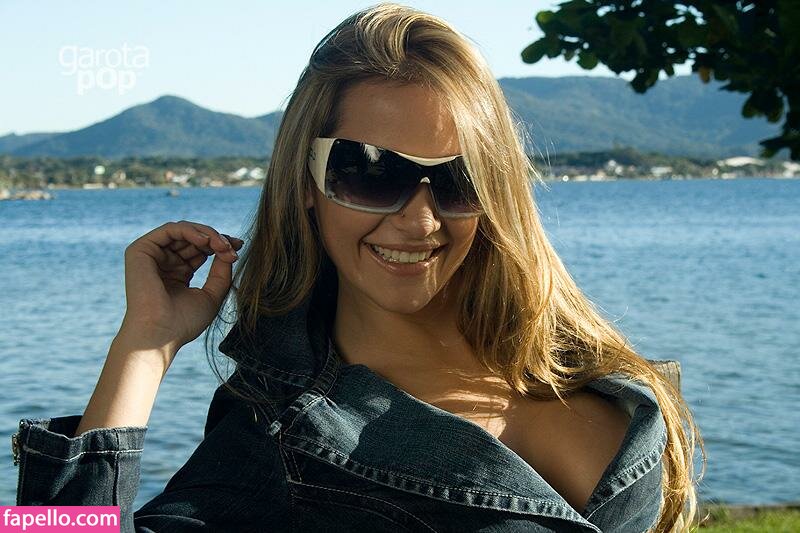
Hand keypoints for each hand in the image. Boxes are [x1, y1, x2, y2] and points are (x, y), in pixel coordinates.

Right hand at [118, 220, 243, 358]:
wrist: (160, 334)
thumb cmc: (184, 322)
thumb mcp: (212, 294)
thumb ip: (221, 271)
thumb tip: (229, 250)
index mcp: (178, 274)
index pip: (201, 250)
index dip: (221, 245)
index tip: (239, 246)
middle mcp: (164, 263)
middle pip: (194, 238)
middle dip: (217, 239)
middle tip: (233, 248)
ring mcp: (152, 256)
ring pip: (184, 230)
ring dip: (207, 234)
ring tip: (222, 245)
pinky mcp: (141, 250)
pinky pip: (170, 230)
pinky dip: (190, 231)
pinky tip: (206, 241)